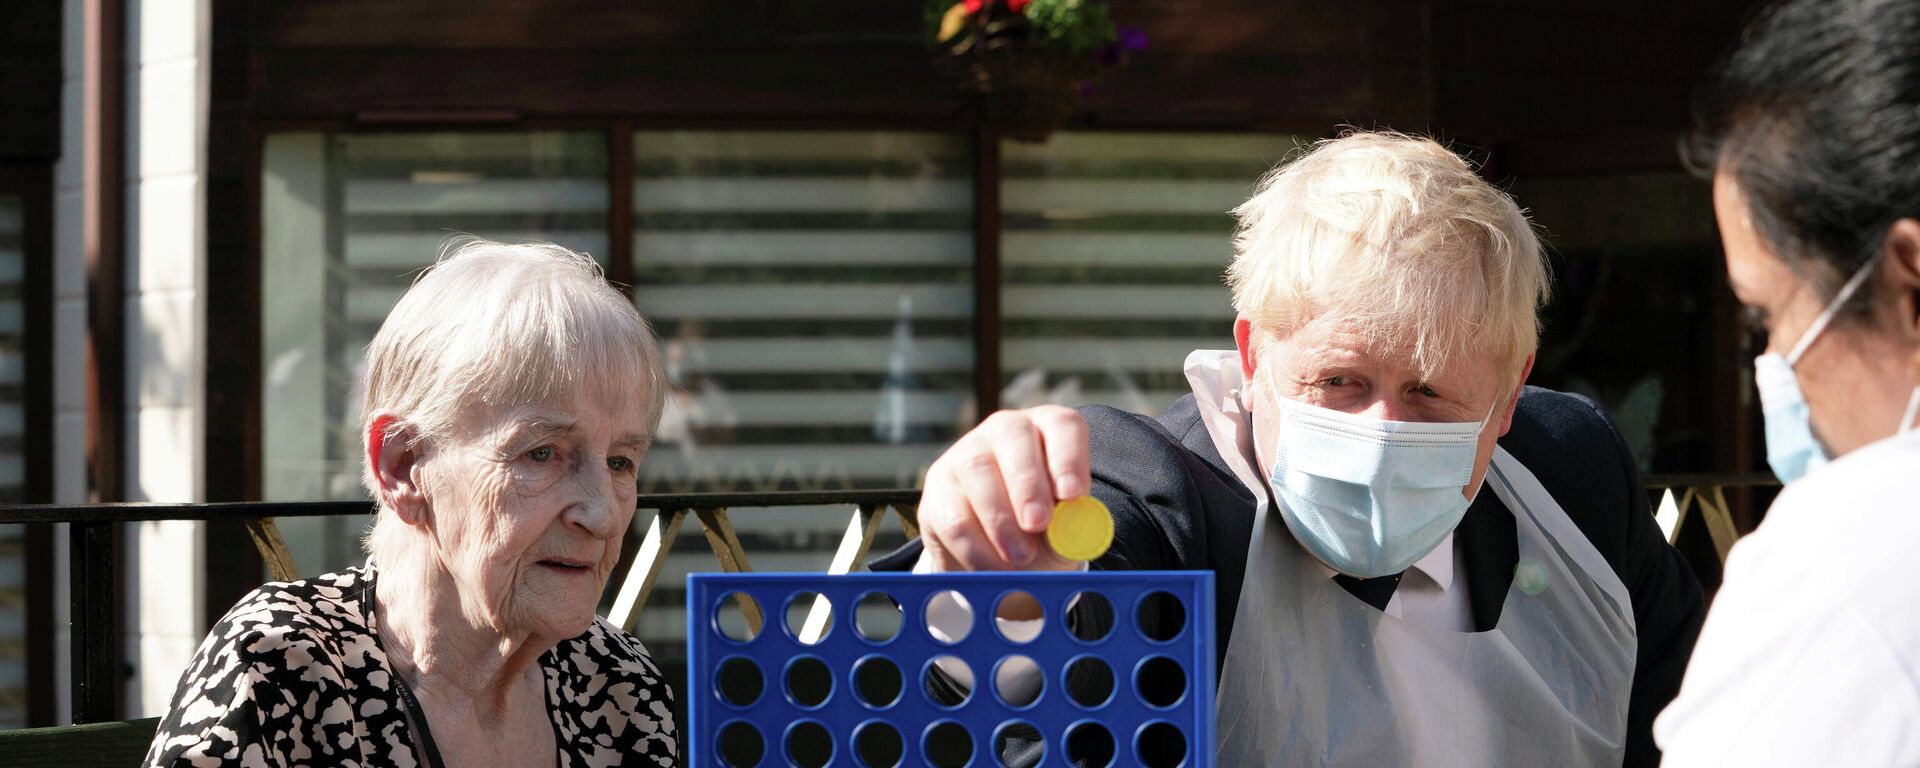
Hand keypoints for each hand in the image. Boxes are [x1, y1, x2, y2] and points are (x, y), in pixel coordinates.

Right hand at [917, 406, 1090, 571]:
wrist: (1001, 555)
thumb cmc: (1044, 531)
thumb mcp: (1065, 531)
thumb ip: (1072, 530)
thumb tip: (1072, 534)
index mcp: (1048, 431)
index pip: (1061, 425)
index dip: (1068, 457)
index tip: (1072, 494)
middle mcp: (1006, 430)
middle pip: (1013, 436)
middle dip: (1027, 483)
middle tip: (1038, 523)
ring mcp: (966, 452)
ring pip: (977, 470)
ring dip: (1000, 520)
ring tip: (1020, 557)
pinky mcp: (937, 487)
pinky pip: (953, 514)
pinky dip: (976, 548)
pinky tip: (993, 568)